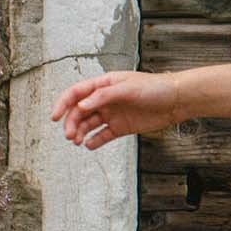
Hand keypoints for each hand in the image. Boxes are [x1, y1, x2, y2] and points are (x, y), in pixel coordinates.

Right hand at [50, 70, 187, 148]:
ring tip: (76, 141)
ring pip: (89, 124)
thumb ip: (104, 96)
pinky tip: (89, 145)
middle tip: (69, 135)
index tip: (54, 116)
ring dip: (80, 132)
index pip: (76, 93)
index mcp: (104, 84)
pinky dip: (94, 141)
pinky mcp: (121, 127)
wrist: (177, 101)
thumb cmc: (155, 88)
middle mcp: (105, 99)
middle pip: (80, 111)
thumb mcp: (128, 88)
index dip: (62, 104)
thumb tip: (81, 105)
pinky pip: (103, 135)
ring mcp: (112, 114)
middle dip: (71, 123)